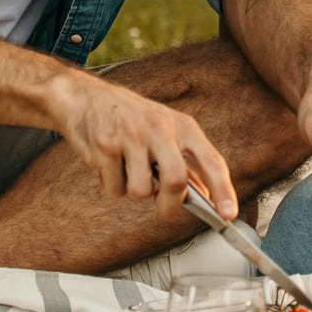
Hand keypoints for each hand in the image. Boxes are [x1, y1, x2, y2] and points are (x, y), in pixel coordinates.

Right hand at [51, 72, 237, 222]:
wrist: (83, 97)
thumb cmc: (129, 116)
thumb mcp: (165, 128)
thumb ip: (185, 161)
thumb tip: (206, 196)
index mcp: (181, 125)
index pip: (210, 160)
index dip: (222, 190)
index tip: (228, 214)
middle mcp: (158, 127)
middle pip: (175, 180)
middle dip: (169, 204)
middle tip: (162, 206)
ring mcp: (130, 136)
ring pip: (140, 192)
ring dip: (133, 190)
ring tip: (126, 169)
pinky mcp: (104, 146)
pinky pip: (114, 189)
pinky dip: (112, 185)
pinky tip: (108, 164)